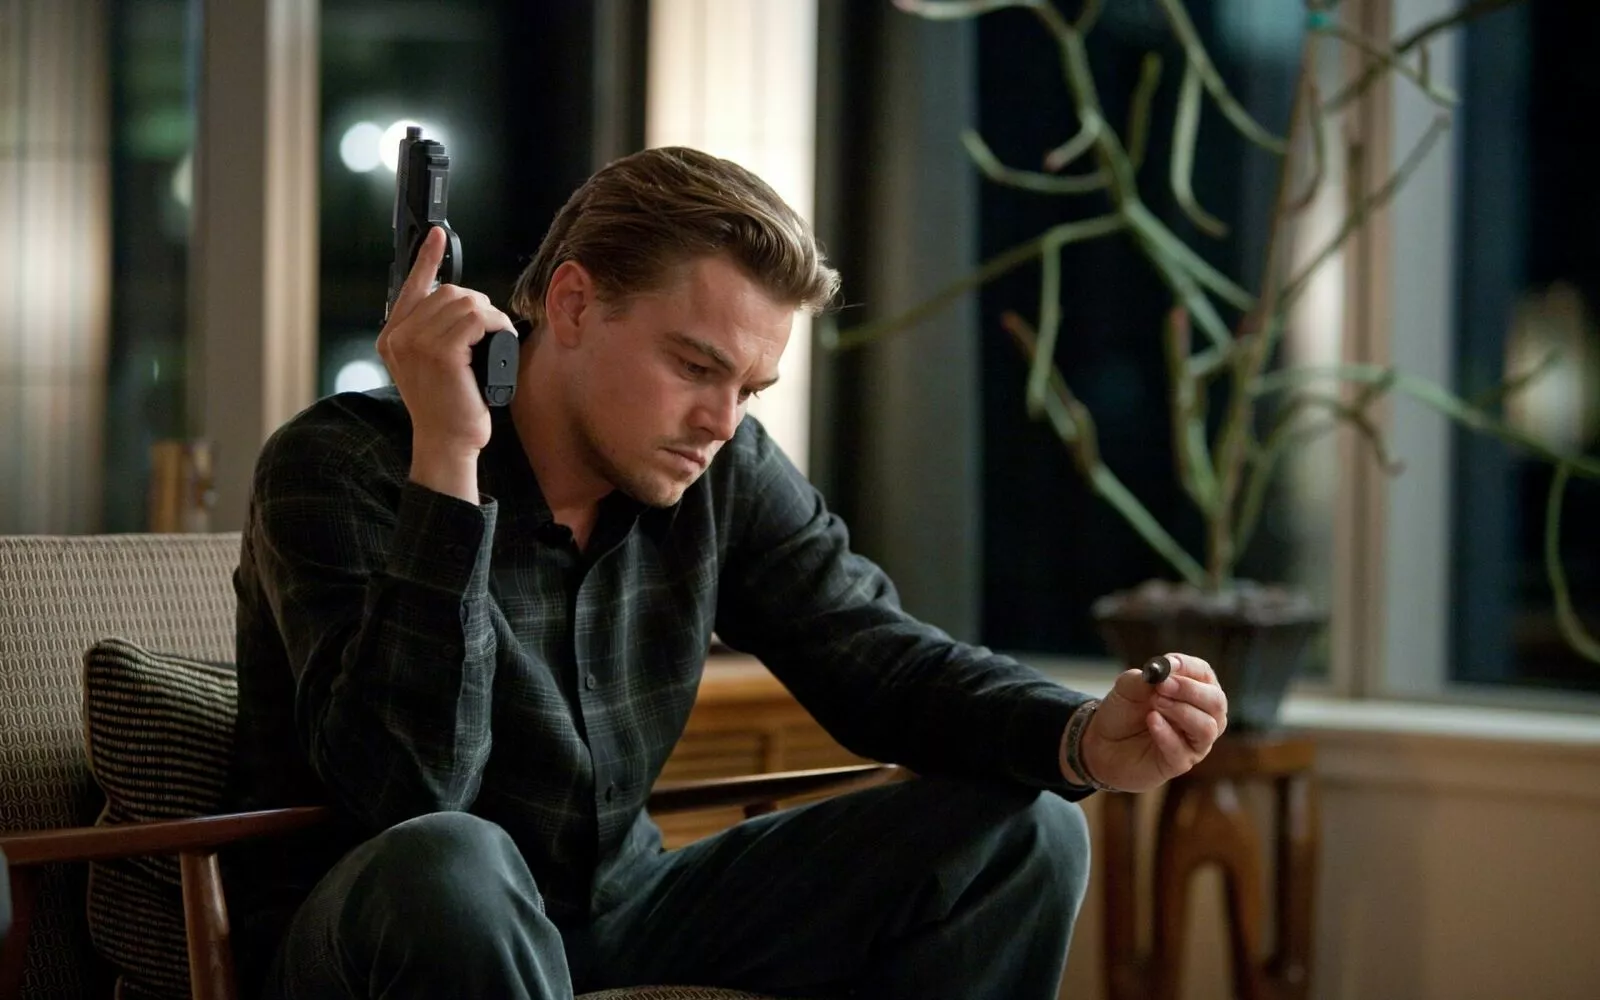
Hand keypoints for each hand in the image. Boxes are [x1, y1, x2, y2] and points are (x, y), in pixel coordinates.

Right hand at [377, 226, 516, 501]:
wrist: (448, 443)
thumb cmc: (449, 408)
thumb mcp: (434, 366)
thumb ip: (435, 335)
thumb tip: (463, 303)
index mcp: (393, 337)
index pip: (411, 286)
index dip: (427, 257)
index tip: (437, 234)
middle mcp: (398, 337)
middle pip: (447, 292)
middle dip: (478, 305)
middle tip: (491, 331)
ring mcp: (415, 343)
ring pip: (464, 303)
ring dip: (491, 316)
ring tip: (497, 339)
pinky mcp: (439, 353)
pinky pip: (475, 320)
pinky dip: (495, 325)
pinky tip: (501, 339)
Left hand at [1078, 653, 1227, 792]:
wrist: (1101, 744)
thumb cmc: (1123, 712)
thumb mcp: (1127, 688)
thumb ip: (1144, 678)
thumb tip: (1161, 671)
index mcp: (1193, 690)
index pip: (1204, 674)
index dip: (1189, 667)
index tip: (1168, 664)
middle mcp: (1201, 715)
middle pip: (1216, 701)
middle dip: (1190, 690)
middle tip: (1163, 686)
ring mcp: (1193, 741)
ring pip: (1208, 727)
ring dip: (1181, 711)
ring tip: (1155, 704)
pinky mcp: (1180, 762)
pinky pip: (1183, 750)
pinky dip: (1166, 733)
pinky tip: (1151, 720)